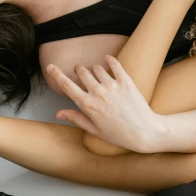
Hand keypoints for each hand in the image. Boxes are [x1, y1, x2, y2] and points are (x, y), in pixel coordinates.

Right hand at [46, 56, 168, 152]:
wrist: (145, 132)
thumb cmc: (119, 135)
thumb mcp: (94, 130)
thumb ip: (76, 118)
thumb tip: (58, 113)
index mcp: (87, 105)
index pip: (66, 85)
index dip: (56, 74)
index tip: (50, 66)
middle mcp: (98, 93)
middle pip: (81, 71)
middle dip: (79, 70)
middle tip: (81, 72)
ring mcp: (112, 86)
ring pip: (96, 67)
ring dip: (94, 69)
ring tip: (98, 75)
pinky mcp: (126, 81)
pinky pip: (114, 64)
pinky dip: (109, 60)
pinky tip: (108, 60)